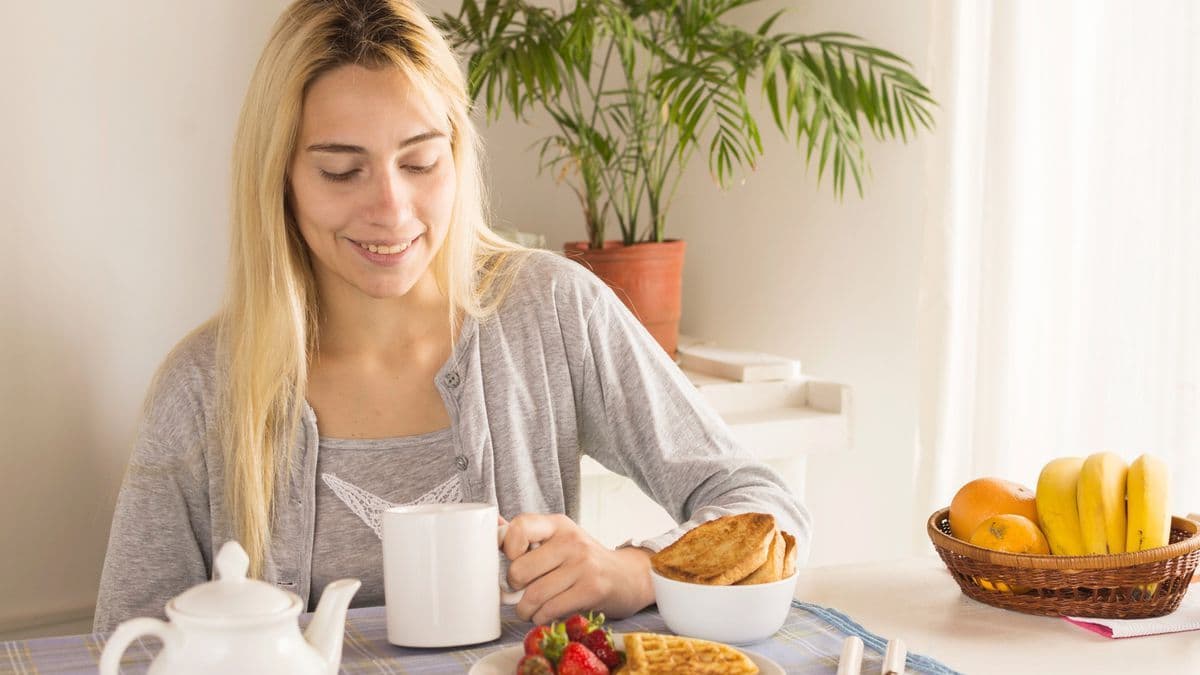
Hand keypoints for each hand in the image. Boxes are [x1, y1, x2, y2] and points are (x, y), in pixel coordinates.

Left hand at [500, 513, 654, 624]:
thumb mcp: (560, 539)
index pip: (519, 526)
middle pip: (520, 569)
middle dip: (513, 589)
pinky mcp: (591, 589)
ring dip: (525, 610)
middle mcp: (570, 540)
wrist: (627, 577)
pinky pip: (550, 609)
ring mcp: (583, 564)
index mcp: (558, 524)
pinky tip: (545, 614)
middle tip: (519, 592)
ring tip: (528, 609)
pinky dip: (541, 617)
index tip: (511, 560)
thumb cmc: (585, 560)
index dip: (506, 547)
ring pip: (533, 595)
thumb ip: (529, 535)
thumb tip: (494, 524)